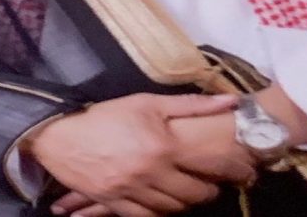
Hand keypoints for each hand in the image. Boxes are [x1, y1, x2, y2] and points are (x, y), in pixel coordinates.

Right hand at [26, 92, 251, 215]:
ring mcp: (134, 192)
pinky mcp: (117, 205)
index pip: (210, 165)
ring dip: (187, 203)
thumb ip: (192, 105)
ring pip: (173, 209)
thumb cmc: (108, 115)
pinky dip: (161, 214)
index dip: (232, 171)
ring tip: (191, 193)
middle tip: (214, 185)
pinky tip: (165, 205)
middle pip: (194, 194)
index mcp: (164, 146)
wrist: (63, 136)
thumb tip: (229, 101)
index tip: (243, 172)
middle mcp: (152, 173)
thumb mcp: (149, 103)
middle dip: (210, 191)